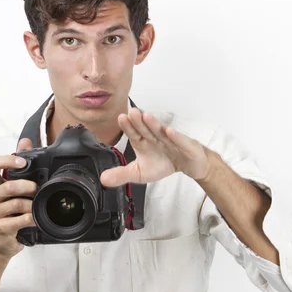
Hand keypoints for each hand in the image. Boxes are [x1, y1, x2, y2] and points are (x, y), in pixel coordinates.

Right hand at [0, 138, 37, 257]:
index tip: (23, 162)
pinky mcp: (0, 228)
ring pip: (17, 203)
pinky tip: (35, 218)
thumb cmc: (6, 212)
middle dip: (28, 186)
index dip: (7, 160)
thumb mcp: (9, 189)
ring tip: (36, 206)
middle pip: (8, 186)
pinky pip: (21, 220)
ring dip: (31, 204)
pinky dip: (32, 218)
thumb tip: (25, 142)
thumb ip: (17, 166)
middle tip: (36, 189)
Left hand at [100, 108, 214, 186]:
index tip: (121, 118)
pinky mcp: (186, 145)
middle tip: (131, 112)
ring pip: (161, 131)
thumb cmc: (163, 164)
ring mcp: (171, 140)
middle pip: (146, 129)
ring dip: (154, 124)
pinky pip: (180, 140)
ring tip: (146, 116)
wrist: (189, 164)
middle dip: (138, 122)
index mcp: (143, 143)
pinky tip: (170, 132)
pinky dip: (176, 137)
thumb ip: (122, 175)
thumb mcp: (140, 173)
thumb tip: (102, 179)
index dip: (128, 127)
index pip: (134, 134)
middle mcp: (155, 138)